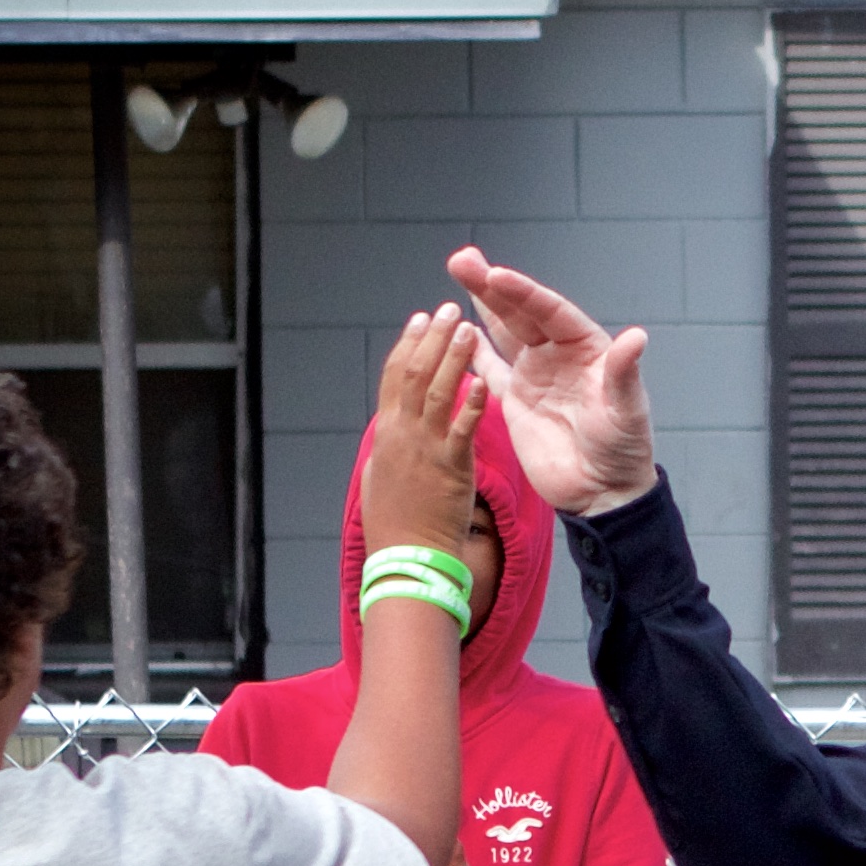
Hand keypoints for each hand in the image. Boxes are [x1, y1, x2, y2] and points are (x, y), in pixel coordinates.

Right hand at [364, 306, 488, 558]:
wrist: (406, 557)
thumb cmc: (396, 523)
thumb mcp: (383, 475)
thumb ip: (392, 445)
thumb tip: (391, 426)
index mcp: (387, 432)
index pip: (394, 376)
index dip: (408, 344)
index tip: (419, 319)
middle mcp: (401, 433)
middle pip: (413, 373)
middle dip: (431, 338)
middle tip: (447, 308)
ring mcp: (424, 448)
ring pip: (435, 392)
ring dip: (452, 357)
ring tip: (467, 327)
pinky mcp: (449, 468)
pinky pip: (461, 429)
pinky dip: (470, 403)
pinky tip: (482, 379)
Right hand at [449, 250, 657, 514]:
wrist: (603, 493)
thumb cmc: (624, 450)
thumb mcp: (627, 411)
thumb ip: (624, 374)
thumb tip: (636, 337)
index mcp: (585, 348)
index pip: (549, 312)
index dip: (523, 293)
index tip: (497, 274)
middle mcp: (557, 354)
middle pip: (520, 312)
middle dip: (491, 286)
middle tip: (462, 260)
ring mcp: (534, 375)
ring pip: (502, 331)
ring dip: (480, 304)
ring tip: (457, 270)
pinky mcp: (514, 400)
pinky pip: (489, 369)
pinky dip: (472, 351)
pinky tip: (456, 330)